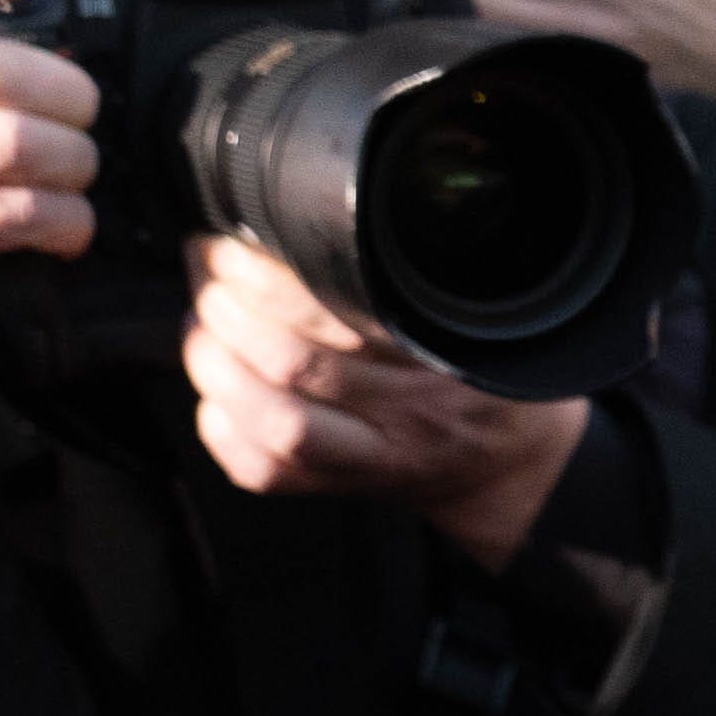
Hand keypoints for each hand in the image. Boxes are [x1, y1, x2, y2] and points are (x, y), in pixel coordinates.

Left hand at [183, 236, 585, 568]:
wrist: (513, 463)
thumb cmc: (485, 371)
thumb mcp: (472, 312)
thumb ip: (404, 280)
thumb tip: (305, 226)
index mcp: (443, 357)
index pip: (338, 317)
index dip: (265, 280)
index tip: (231, 246)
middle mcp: (410, 412)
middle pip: (292, 364)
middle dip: (226, 310)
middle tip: (206, 275)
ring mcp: (374, 458)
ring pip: (274, 420)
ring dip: (216, 366)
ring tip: (202, 326)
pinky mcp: (340, 489)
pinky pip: (267, 473)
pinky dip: (223, 430)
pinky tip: (215, 395)